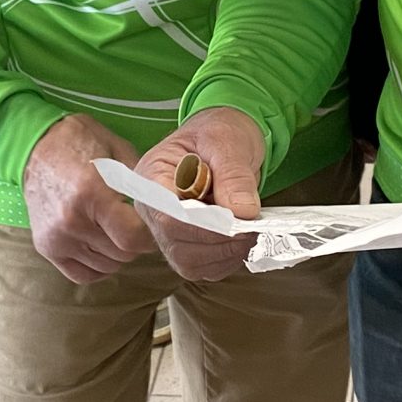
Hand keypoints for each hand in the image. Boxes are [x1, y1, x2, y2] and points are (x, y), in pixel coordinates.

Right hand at [22, 115, 154, 283]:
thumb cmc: (81, 143)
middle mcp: (72, 221)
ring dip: (117, 252)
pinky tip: (100, 243)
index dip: (149, 234)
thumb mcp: (119, 153)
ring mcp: (57, 238)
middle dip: (135, 241)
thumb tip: (165, 211)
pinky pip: (83, 274)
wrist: (35, 146)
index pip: (132, 238)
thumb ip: (141, 184)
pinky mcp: (46, 248)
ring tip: (113, 227)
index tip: (150, 222)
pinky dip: (98, 265)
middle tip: (132, 221)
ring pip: (107, 265)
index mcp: (91, 194)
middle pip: (122, 254)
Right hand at [130, 107, 266, 281]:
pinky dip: (227, 259)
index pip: (166, 215)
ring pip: (189, 262)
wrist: (225, 141)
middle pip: (176, 244)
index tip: (235, 220)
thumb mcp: (228, 141)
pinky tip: (242, 238)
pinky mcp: (185, 245)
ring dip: (225, 253)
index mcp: (151, 176)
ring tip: (249, 228)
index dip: (201, 225)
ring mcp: (166, 231)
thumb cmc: (219, 133)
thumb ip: (233, 174)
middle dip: (219, 240)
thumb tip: (242, 211)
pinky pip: (203, 268)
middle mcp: (152, 209)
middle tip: (251, 224)